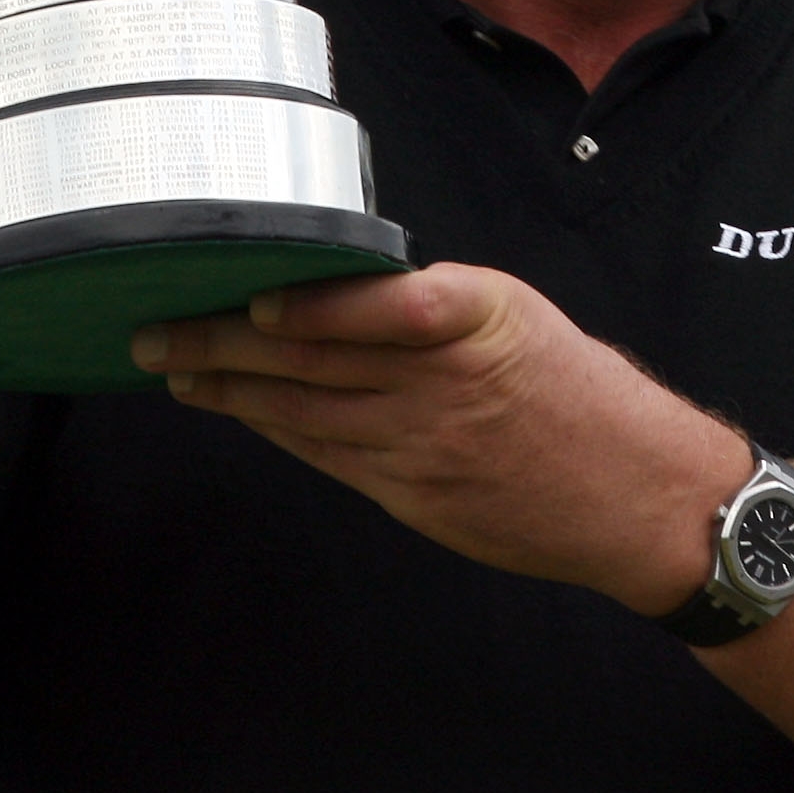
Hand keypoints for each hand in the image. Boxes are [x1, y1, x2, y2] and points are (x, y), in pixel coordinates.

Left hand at [131, 267, 750, 614]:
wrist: (638, 496)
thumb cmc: (581, 395)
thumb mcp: (521, 319)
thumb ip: (433, 309)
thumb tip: (336, 295)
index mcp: (480, 320)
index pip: (384, 307)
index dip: (313, 309)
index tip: (251, 298)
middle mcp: (446, 384)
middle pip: (317, 361)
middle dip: (226, 347)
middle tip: (156, 332)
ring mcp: (426, 448)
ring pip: (307, 414)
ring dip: (232, 393)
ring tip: (175, 371)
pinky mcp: (415, 496)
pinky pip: (329, 457)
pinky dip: (277, 432)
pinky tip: (238, 413)